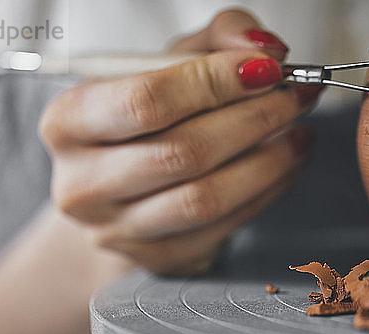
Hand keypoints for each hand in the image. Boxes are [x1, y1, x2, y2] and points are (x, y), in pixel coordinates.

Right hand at [40, 10, 322, 274]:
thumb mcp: (165, 65)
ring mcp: (117, 231)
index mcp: (68, 123)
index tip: (268, 68)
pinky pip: (223, 227)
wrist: (118, 190)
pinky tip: (286, 164)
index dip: (215, 82)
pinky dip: (267, 192)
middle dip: (254, 120)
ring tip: (300, 131)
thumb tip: (264, 50)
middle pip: (182, 152)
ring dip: (269, 161)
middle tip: (296, 96)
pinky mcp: (156, 258)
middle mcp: (82, 185)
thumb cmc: (142, 121)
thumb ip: (215, 40)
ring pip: (206, 198)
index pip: (146, 102)